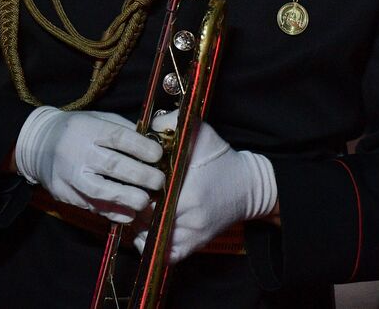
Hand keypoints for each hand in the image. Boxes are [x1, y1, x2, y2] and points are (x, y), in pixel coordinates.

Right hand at [13, 106, 164, 223]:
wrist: (38, 145)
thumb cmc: (79, 130)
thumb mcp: (100, 120)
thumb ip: (125, 131)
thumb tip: (155, 145)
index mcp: (88, 129)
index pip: (117, 137)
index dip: (140, 147)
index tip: (158, 155)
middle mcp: (76, 152)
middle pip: (111, 165)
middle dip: (139, 176)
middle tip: (159, 182)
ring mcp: (67, 175)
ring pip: (98, 190)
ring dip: (125, 198)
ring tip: (145, 202)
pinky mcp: (62, 194)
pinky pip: (89, 205)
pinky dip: (110, 212)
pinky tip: (128, 215)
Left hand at [132, 112, 276, 262]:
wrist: (248, 185)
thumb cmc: (222, 160)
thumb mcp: (201, 134)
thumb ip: (173, 124)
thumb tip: (148, 124)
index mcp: (189, 192)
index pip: (144, 198)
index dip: (134, 190)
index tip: (132, 181)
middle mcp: (191, 218)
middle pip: (144, 219)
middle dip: (134, 207)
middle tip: (130, 195)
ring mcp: (193, 235)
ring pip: (151, 238)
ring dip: (139, 226)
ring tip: (137, 210)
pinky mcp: (196, 245)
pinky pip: (165, 255)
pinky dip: (153, 245)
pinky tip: (149, 230)